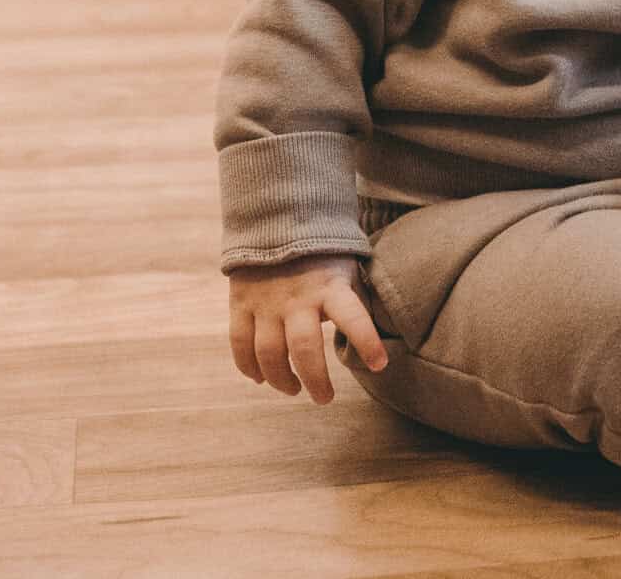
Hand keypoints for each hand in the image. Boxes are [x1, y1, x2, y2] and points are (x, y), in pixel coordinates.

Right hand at [228, 253, 388, 403]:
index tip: (380, 365)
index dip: (367, 342)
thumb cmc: (323, 257)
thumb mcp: (348, 272)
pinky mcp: (241, 303)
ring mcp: (266, 301)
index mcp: (331, 286)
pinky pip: (240, 344)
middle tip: (324, 398)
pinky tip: (261, 378)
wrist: (276, 220)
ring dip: (281, 380)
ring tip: (294, 389)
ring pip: (269, 353)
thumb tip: (375, 341)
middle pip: (304, 348)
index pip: (353, 316)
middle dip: (316, 380)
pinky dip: (249, 368)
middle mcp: (297, 296)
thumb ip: (357, 304)